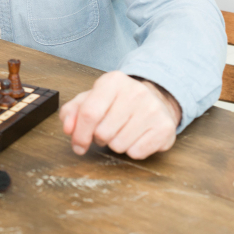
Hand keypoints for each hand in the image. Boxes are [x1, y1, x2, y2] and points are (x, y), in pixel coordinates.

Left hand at [59, 71, 180, 159]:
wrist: (155, 100)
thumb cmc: (118, 102)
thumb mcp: (91, 99)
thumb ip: (72, 112)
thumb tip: (68, 129)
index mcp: (113, 81)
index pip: (89, 113)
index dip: (79, 134)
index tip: (78, 145)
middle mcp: (135, 92)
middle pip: (102, 132)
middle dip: (99, 138)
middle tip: (106, 130)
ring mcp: (153, 109)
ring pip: (119, 145)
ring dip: (115, 144)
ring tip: (121, 131)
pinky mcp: (165, 127)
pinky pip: (136, 153)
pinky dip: (132, 150)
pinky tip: (136, 137)